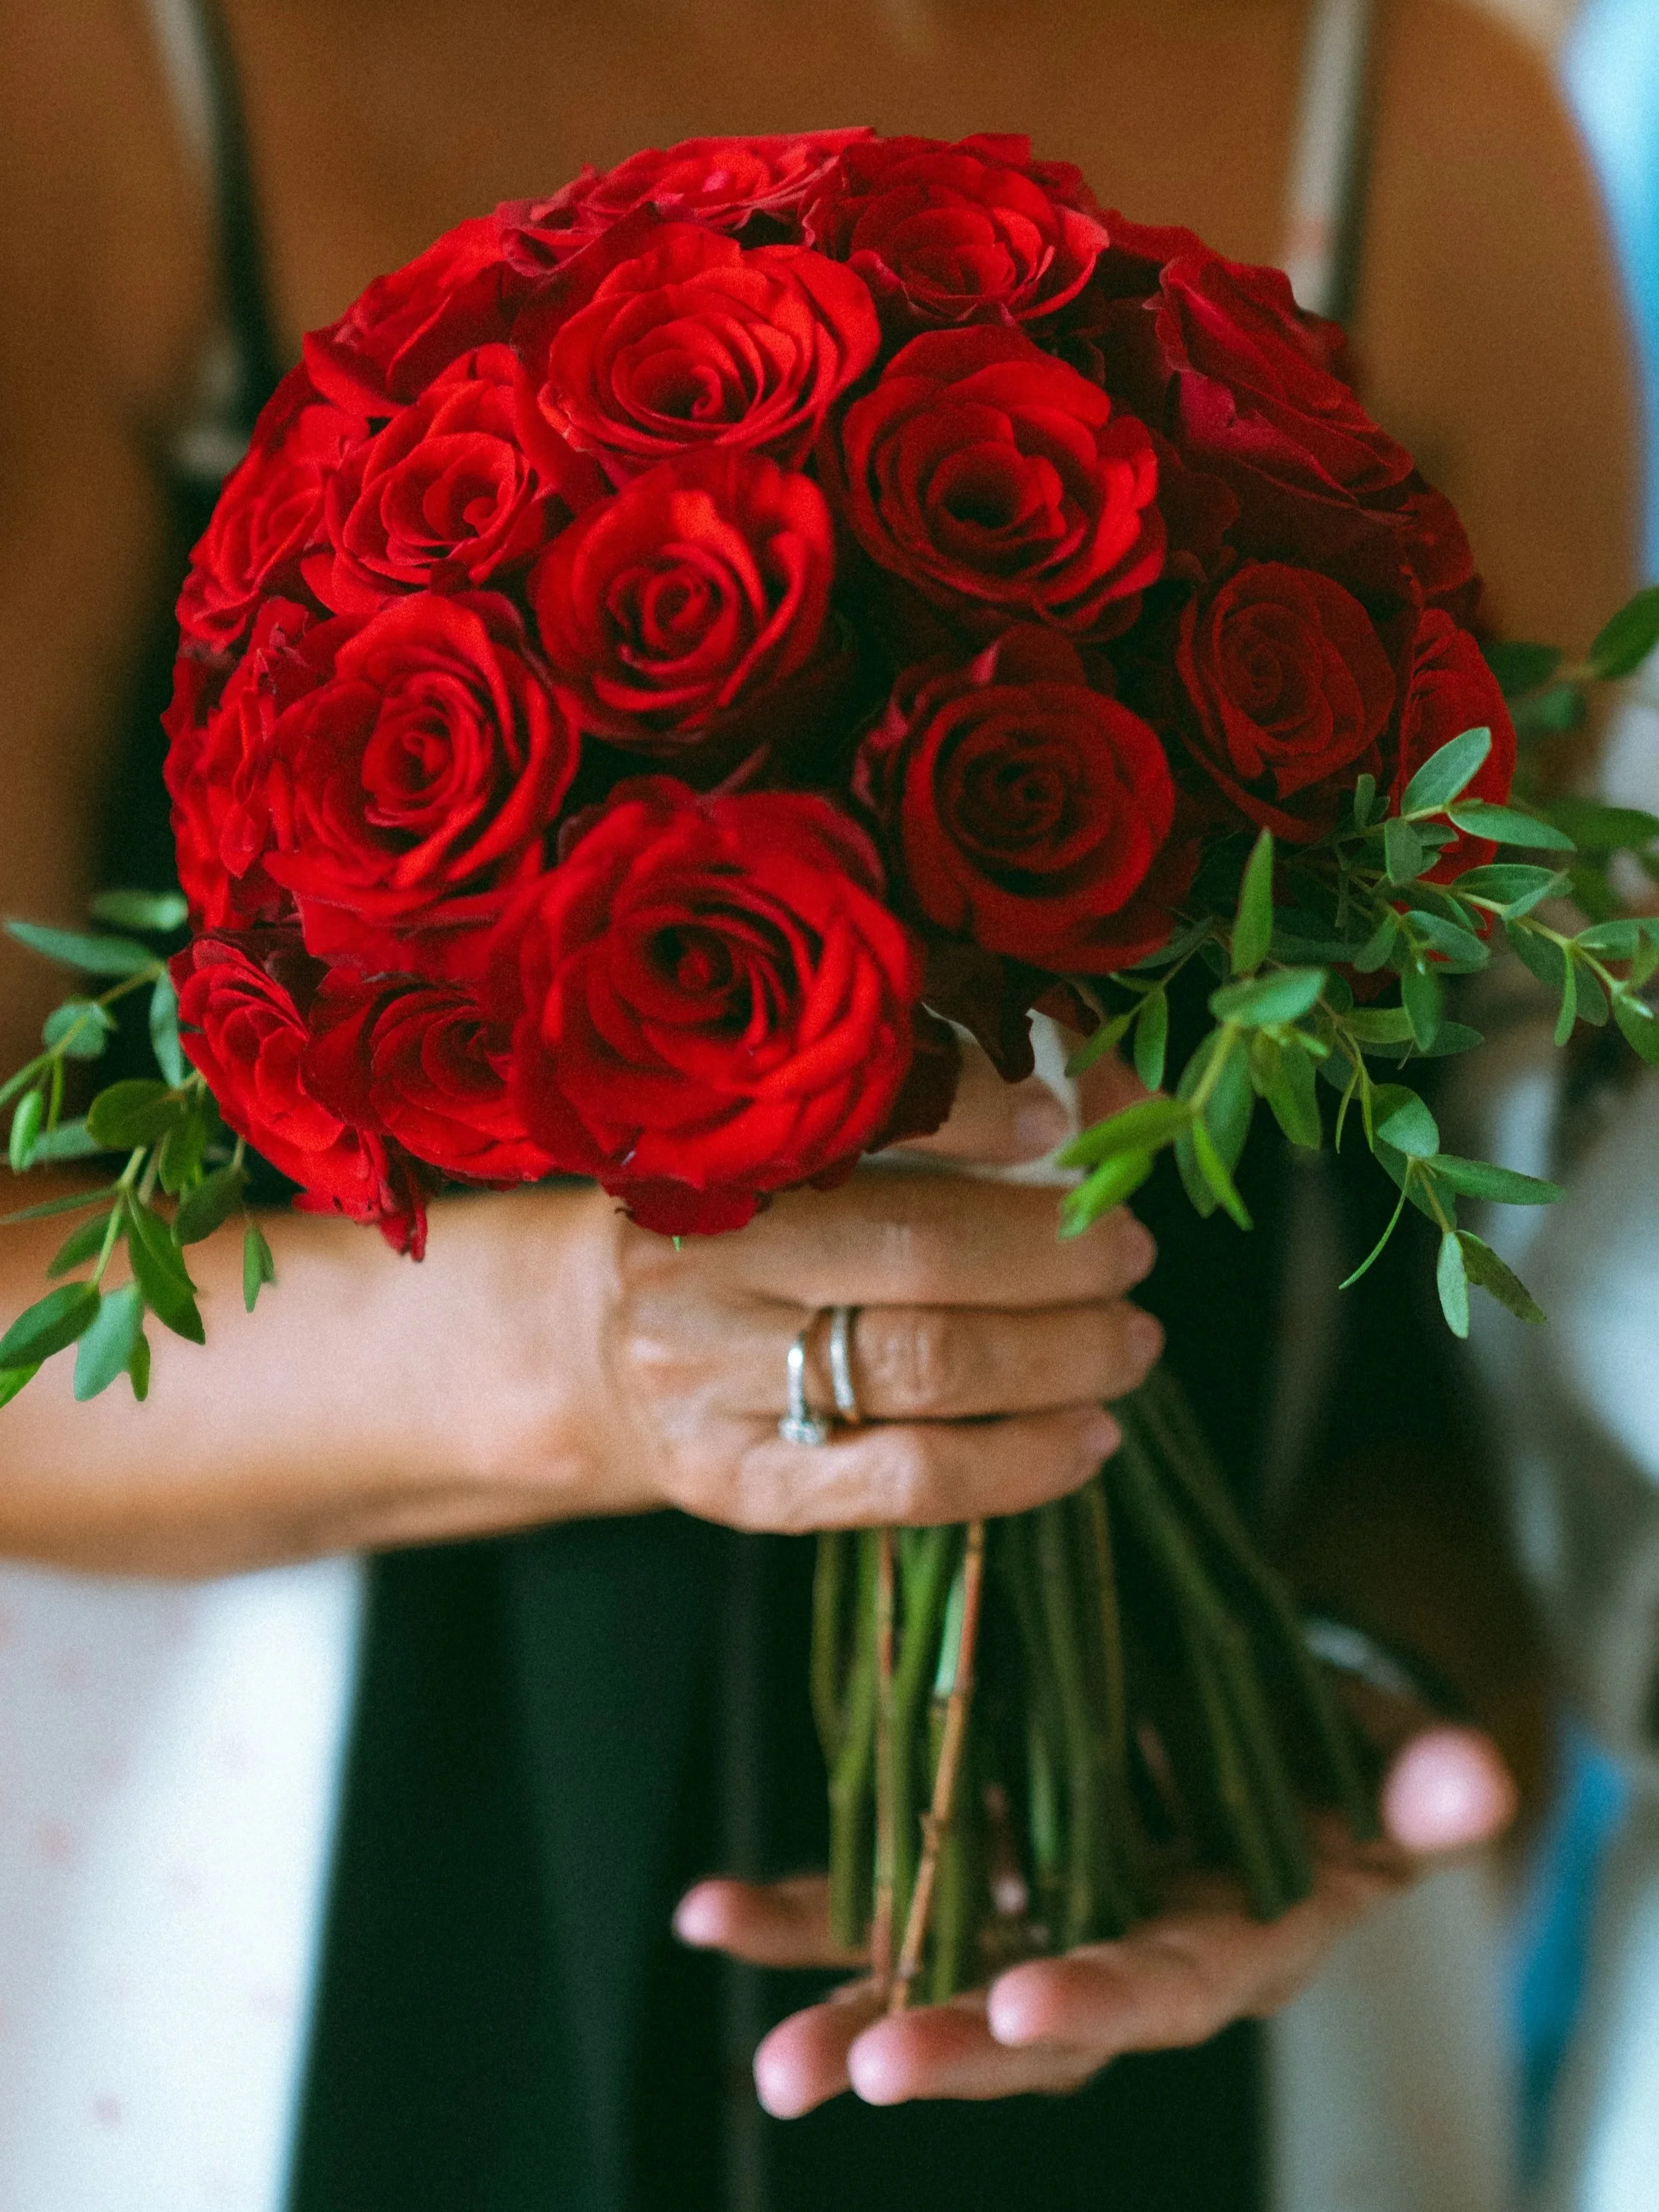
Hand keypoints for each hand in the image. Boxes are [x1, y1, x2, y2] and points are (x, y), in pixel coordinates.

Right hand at [565, 1042, 1162, 1530]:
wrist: (583, 1353)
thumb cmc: (725, 1235)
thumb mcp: (783, 1161)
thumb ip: (916, 1130)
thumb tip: (1099, 1099)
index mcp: (711, 1157)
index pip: (867, 1126)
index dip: (980, 1118)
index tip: (1070, 1122)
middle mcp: (700, 1267)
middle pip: (922, 1255)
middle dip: (1060, 1253)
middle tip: (1129, 1250)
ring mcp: (713, 1385)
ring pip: (928, 1367)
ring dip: (1064, 1354)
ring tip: (1130, 1340)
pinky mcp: (738, 1484)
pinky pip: (905, 1480)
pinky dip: (1020, 1461)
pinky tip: (1090, 1438)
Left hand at [673, 1722, 1515, 2112]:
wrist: (1266, 1745)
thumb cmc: (1337, 1763)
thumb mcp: (1390, 1766)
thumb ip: (1425, 1784)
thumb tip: (1480, 1780)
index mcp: (1226, 1942)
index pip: (1162, 1987)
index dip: (1100, 1999)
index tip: (1027, 2006)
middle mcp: (1117, 1955)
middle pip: (1027, 2025)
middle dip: (946, 2048)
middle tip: (853, 2068)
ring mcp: (1033, 1922)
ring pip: (935, 1986)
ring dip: (844, 2008)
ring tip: (770, 2047)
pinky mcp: (973, 1874)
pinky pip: (875, 1907)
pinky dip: (795, 1914)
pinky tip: (712, 1913)